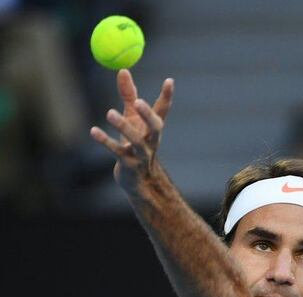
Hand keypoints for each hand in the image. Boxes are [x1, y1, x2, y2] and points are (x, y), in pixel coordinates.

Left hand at [90, 69, 173, 193]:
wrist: (138, 181)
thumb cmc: (134, 145)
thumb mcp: (132, 119)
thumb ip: (128, 95)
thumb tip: (123, 70)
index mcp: (154, 129)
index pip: (163, 110)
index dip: (167, 96)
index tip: (169, 80)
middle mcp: (152, 141)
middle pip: (155, 127)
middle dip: (148, 114)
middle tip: (138, 101)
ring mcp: (141, 154)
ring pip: (136, 141)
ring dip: (123, 127)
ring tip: (110, 113)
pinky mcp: (128, 164)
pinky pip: (116, 151)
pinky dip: (104, 141)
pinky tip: (93, 131)